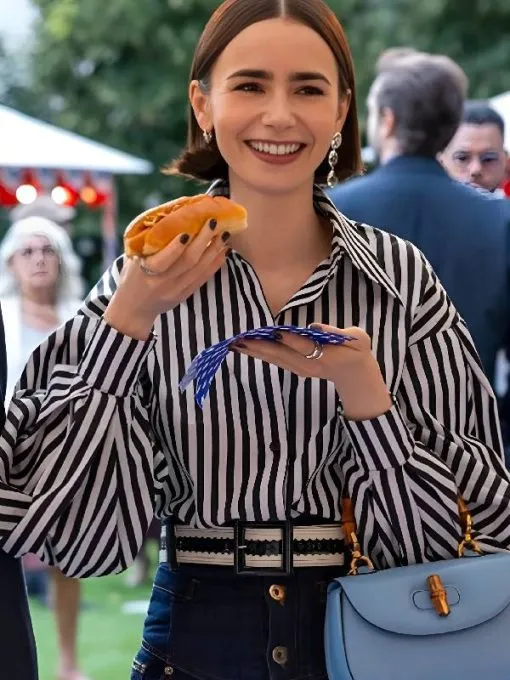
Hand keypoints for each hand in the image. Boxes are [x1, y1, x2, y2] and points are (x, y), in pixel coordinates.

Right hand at [104, 217, 229, 339]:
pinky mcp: (185, 294)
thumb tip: (171, 214)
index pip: (162, 260)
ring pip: (200, 269)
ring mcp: (176, 290)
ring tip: (224, 234)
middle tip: (214, 222)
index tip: (186, 231)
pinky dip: (215, 264)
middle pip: (188, 261)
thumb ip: (149, 241)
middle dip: (203, 240)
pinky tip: (223, 251)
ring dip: (214, 250)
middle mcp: (163, 283)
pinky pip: (204, 278)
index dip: (176, 247)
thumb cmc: (132, 276)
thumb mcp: (133, 259)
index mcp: (145, 272)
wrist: (134, 308)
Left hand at [232, 324, 391, 420]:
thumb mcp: (358, 338)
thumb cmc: (357, 350)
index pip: (304, 345)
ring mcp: (300, 369)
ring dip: (255, 351)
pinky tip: (247, 348)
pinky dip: (260, 354)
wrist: (355, 375)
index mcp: (325, 355)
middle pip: (282, 354)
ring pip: (274, 359)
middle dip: (260, 346)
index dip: (288, 338)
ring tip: (236, 343)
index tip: (273, 330)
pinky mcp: (294, 369)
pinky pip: (275, 361)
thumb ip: (337, 333)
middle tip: (240, 338)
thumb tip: (315, 326)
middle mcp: (309, 364)